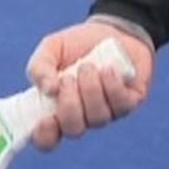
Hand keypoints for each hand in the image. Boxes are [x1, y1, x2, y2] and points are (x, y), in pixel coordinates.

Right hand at [24, 20, 153, 151]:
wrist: (113, 29)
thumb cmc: (77, 44)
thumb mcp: (51, 49)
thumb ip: (40, 67)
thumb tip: (48, 90)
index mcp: (55, 109)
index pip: (47, 139)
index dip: (44, 136)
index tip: (45, 119)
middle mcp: (81, 117)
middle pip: (73, 130)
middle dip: (69, 105)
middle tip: (68, 78)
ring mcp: (106, 112)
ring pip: (98, 118)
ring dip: (91, 91)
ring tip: (88, 67)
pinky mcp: (128, 103)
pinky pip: (121, 105)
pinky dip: (112, 86)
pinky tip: (109, 70)